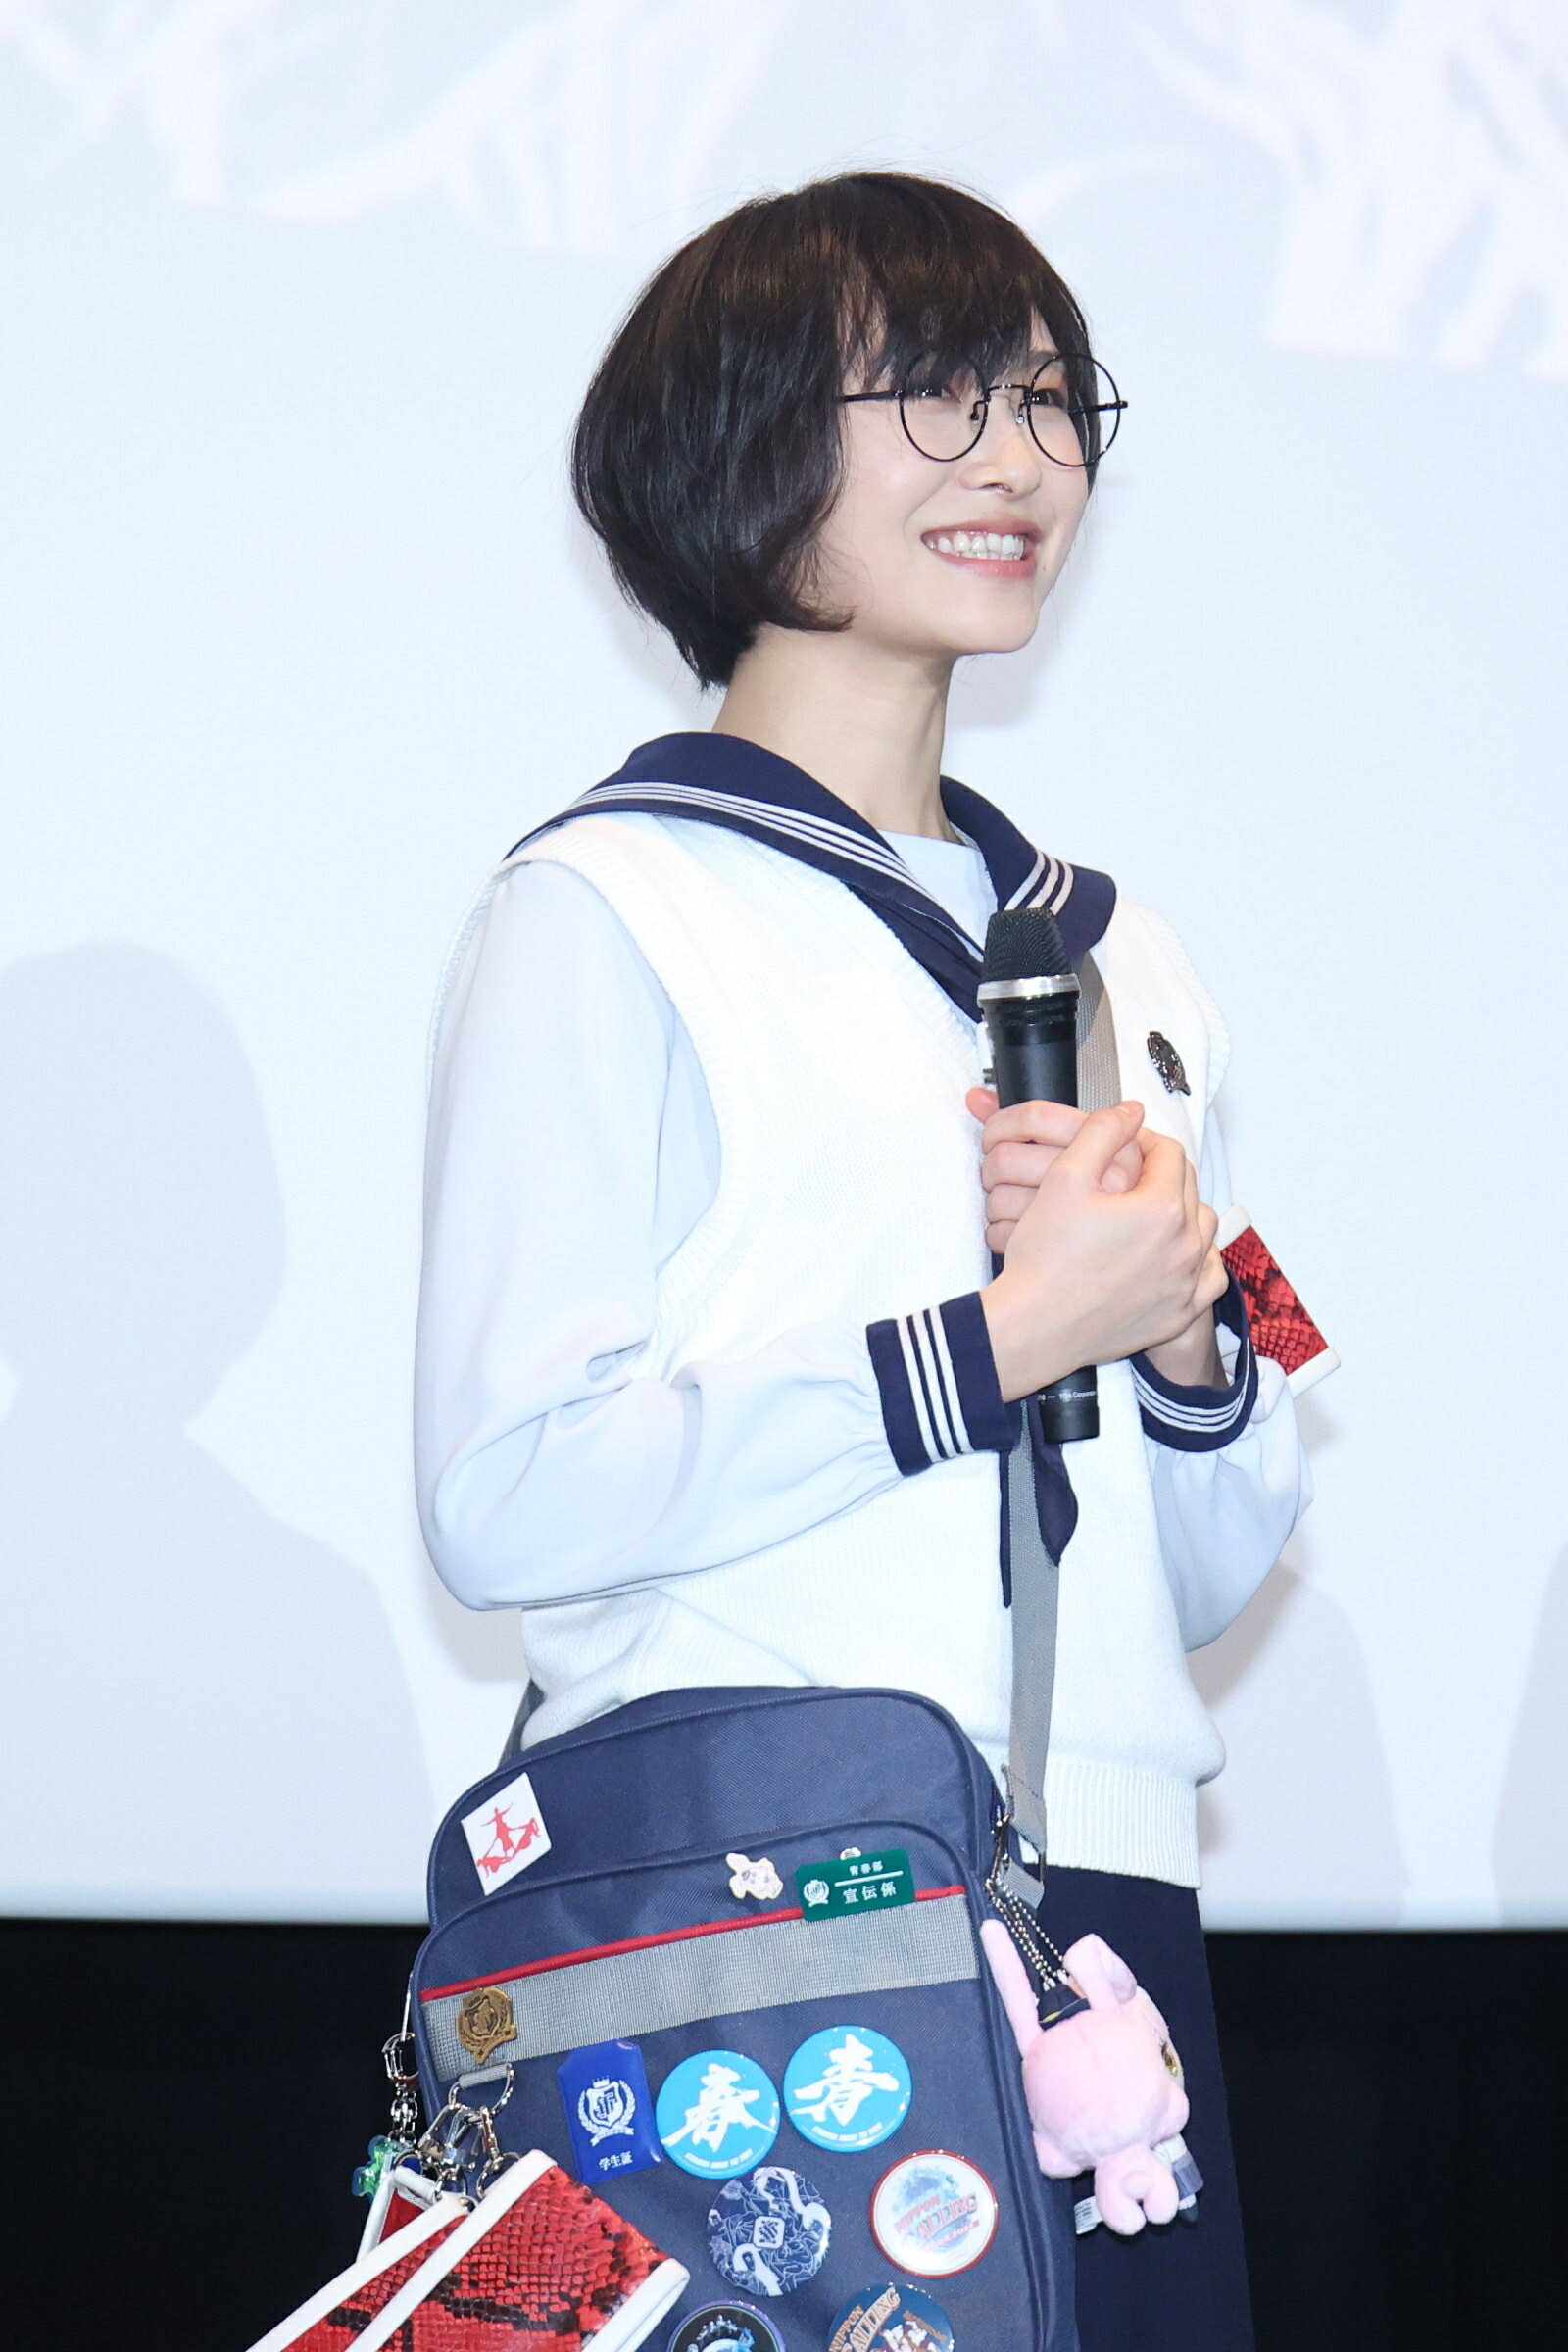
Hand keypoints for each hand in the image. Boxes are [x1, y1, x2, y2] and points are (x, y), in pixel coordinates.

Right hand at [978, 1101, 1228, 1401]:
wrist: (1034, 1326)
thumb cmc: (1045, 1260)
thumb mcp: (1064, 1177)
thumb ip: (1101, 1133)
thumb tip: (1130, 1111)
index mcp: (1163, 1208)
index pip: (1169, 1153)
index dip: (1143, 1140)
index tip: (1122, 1144)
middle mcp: (1186, 1246)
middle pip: (1188, 1187)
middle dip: (1161, 1173)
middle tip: (1126, 1175)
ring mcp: (1186, 1283)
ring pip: (1202, 1230)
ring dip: (1181, 1212)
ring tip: (1146, 1212)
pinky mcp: (1178, 1314)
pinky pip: (1207, 1278)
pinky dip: (1196, 1262)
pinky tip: (1172, 1256)